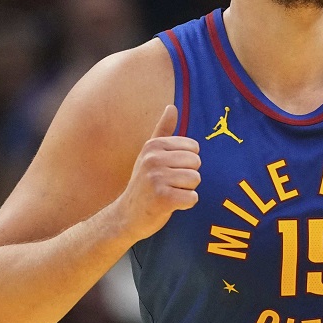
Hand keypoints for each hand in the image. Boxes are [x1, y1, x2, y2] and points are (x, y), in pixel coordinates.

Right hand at [117, 105, 200, 240]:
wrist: (126, 216)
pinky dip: (186, 204)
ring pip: (196, 180)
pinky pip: (192, 198)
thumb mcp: (149, 154)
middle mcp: (153, 159)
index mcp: (153, 146)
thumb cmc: (143, 184)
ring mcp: (156, 178)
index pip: (194, 148)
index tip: (169, 171)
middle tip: (169, 185)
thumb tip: (172, 106)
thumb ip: (163, 130)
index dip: (186, 162)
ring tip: (169, 193)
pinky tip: (170, 205)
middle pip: (196, 163)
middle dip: (188, 177)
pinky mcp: (163, 199)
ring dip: (186, 190)